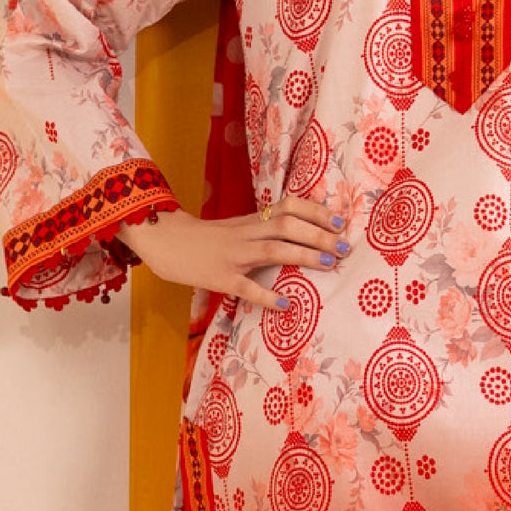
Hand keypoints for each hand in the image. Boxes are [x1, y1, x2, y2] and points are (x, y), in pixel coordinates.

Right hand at [128, 196, 350, 308]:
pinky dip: (268, 296)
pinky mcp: (221, 277)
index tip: (341, 221)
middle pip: (287, 225)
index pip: (288, 206)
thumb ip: (264, 231)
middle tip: (345, 247)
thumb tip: (301, 236)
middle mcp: (246, 233)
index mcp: (251, 221)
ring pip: (274, 249)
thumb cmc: (205, 240)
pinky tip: (286, 304)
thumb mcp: (237, 229)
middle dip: (320, 234)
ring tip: (329, 263)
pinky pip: (247, 288)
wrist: (164, 241)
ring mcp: (234, 255)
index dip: (316, 211)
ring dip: (304, 254)